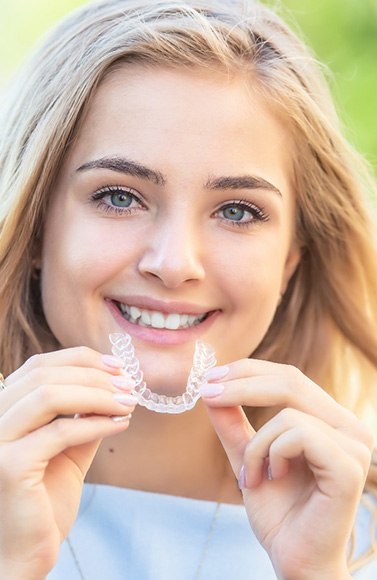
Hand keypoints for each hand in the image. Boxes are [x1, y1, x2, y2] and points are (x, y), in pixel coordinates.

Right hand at [0, 347, 135, 578]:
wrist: (25, 553)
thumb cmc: (44, 500)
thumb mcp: (69, 449)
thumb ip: (83, 417)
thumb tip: (114, 387)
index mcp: (4, 410)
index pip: (38, 365)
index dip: (80, 358)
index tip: (117, 366)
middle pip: (44, 374)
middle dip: (94, 375)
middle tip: (129, 385)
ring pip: (49, 395)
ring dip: (97, 394)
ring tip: (128, 402)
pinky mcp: (8, 466)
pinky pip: (59, 432)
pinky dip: (95, 423)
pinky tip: (120, 425)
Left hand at [200, 360, 372, 578]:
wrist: (294, 559)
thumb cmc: (278, 512)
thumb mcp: (247, 457)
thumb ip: (233, 424)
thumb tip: (211, 387)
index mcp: (329, 420)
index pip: (289, 377)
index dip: (248, 370)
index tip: (211, 377)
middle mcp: (348, 427)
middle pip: (291, 380)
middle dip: (241, 384)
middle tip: (208, 393)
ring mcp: (354, 445)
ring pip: (288, 412)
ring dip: (256, 445)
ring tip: (252, 476)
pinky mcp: (349, 466)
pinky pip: (298, 434)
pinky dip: (272, 454)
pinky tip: (273, 478)